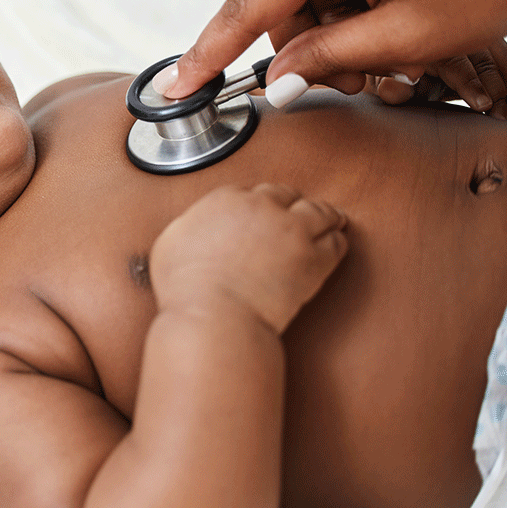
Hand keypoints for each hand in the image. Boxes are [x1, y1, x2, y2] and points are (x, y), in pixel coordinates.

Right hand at [150, 184, 347, 333]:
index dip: (257, 202)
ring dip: (324, 214)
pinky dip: (337, 241)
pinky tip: (336, 243)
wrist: (215, 316)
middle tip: (295, 211)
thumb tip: (196, 226)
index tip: (260, 212)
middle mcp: (262, 207)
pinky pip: (336, 242)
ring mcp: (293, 231)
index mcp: (226, 200)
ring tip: (331, 219)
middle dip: (290, 203)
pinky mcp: (315, 258)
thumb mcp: (169, 243)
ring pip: (320, 210)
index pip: (250, 190)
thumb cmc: (186, 288)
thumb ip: (189, 224)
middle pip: (286, 194)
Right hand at [166, 0, 506, 100]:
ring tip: (382, 51)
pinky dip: (345, 3)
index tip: (176, 85)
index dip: (210, 53)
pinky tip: (382, 18)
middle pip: (278, 0)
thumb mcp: (403, 38)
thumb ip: (326, 59)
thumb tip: (278, 83)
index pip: (250, 5)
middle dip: (305, 48)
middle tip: (353, 80)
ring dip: (329, 29)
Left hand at [364, 39, 506, 118]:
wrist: (389, 58)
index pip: (453, 61)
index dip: (469, 83)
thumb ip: (388, 87)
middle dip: (499, 90)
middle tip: (506, 120)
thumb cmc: (384, 72)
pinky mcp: (488, 48)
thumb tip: (394, 89)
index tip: (482, 104)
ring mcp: (473, 39)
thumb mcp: (380, 81)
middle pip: (484, 60)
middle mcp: (454, 35)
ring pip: (504, 59)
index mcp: (427, 42)